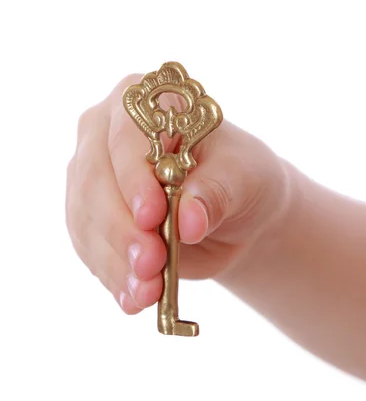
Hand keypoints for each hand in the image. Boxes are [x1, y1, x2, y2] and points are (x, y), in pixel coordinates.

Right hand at [66, 74, 289, 313]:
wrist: (235, 211)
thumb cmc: (239, 175)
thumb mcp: (243, 176)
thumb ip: (214, 192)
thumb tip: (187, 222)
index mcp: (144, 101)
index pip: (124, 135)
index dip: (132, 177)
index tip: (151, 217)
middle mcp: (105, 135)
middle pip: (94, 180)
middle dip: (121, 229)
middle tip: (151, 265)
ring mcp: (92, 178)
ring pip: (86, 221)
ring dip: (115, 262)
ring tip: (146, 292)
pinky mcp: (92, 219)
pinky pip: (90, 249)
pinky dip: (112, 277)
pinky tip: (133, 298)